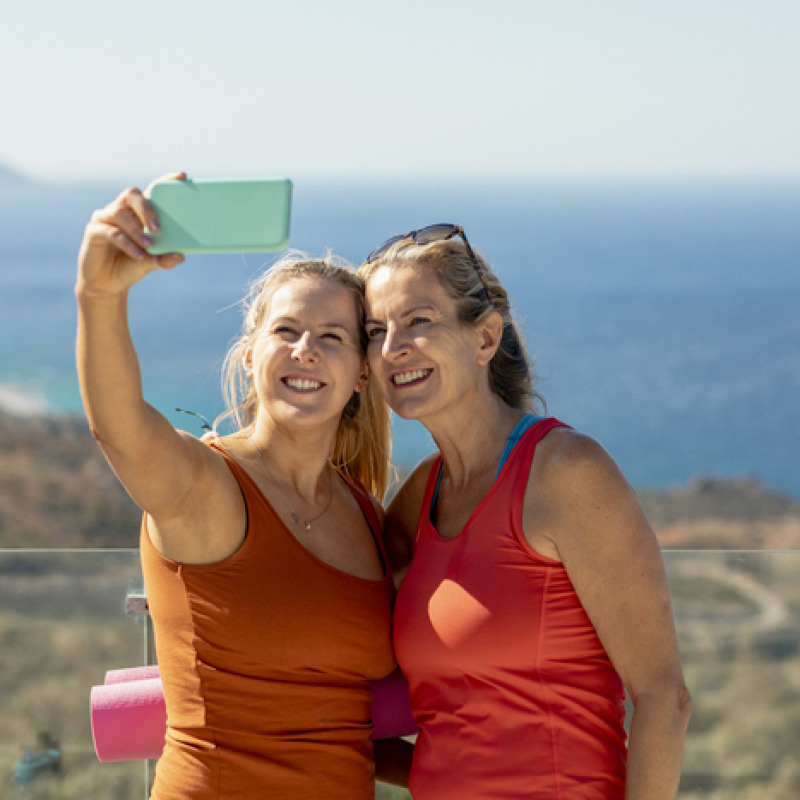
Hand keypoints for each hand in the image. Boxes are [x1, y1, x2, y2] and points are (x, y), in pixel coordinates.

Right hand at [77, 172, 186, 296]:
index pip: (150, 191)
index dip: (164, 181)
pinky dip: (127, 243)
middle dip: (146, 208)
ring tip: (148, 245)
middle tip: (157, 227)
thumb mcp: (151, 262)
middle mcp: (120, 210)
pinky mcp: (94, 231)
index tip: (182, 176)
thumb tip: (181, 256)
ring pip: (119, 213)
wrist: (108, 284)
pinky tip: (138, 255)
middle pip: (131, 194)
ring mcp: (105, 219)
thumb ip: (164, 258)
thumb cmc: (130, 266)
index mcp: (137, 213)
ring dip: (136, 229)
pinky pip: (111, 232)